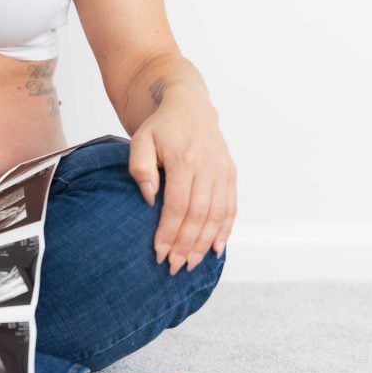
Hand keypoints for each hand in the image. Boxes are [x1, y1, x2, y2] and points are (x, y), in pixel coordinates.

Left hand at [128, 91, 236, 275]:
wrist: (189, 107)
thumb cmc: (161, 127)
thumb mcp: (141, 140)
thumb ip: (140, 167)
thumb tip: (150, 198)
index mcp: (184, 159)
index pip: (178, 205)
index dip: (169, 232)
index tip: (158, 252)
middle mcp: (208, 166)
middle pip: (199, 215)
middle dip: (186, 244)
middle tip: (174, 266)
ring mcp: (222, 171)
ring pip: (217, 215)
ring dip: (204, 243)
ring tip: (190, 264)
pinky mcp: (230, 174)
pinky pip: (231, 207)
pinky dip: (225, 230)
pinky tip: (216, 249)